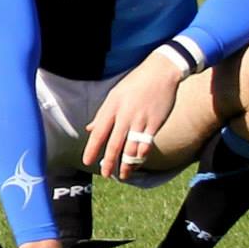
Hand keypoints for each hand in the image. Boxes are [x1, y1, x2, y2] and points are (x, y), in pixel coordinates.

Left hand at [81, 51, 185, 179]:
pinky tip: (138, 162)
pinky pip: (147, 143)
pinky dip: (141, 155)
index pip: (98, 133)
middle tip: (105, 174)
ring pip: (131, 148)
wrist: (160, 72)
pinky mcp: (155, 123)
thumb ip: (102, 114)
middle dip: (109, 162)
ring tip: (123, 175)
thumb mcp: (114, 95)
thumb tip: (90, 128)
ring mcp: (140, 120)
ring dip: (127, 163)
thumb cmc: (135, 83)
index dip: (92, 149)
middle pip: (114, 144)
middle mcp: (124, 116)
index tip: (87, 162)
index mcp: (111, 108)